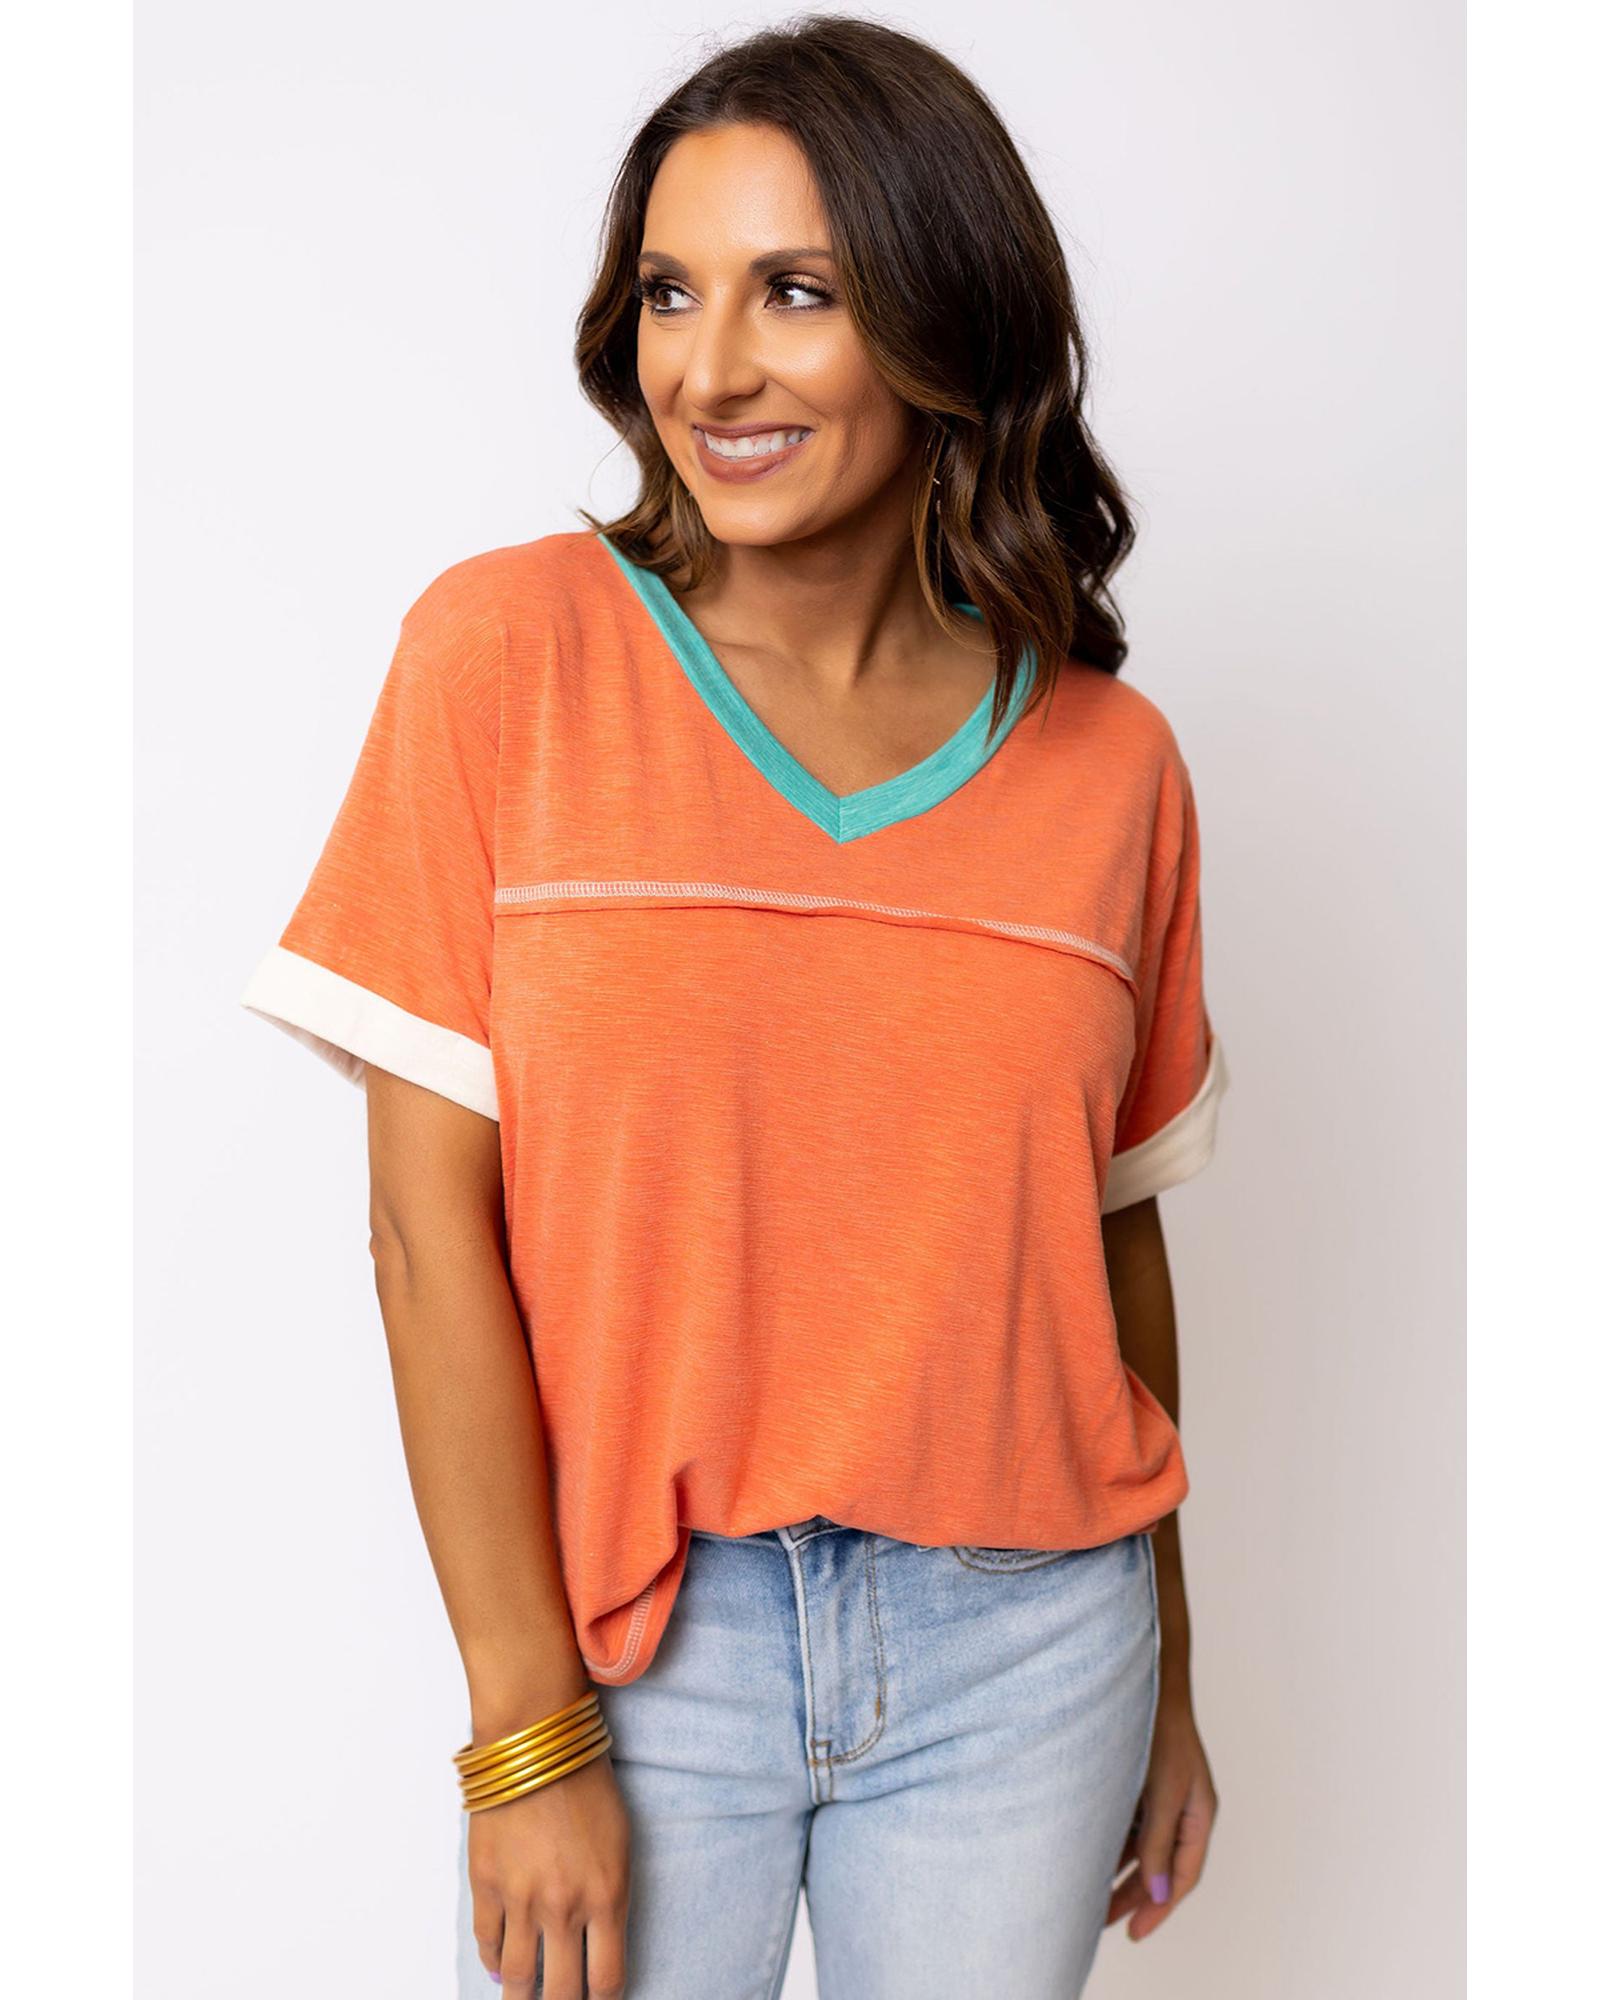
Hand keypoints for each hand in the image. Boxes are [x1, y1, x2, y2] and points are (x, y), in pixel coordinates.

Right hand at [466, 1750, 632, 1997]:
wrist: (535, 1742)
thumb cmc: (586, 1783)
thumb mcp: (619, 1842)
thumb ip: (610, 1896)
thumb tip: (596, 1940)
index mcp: (606, 1896)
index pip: (607, 1980)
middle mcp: (563, 1908)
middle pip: (561, 1994)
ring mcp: (520, 1899)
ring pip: (518, 1978)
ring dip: (522, 1997)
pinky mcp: (486, 1884)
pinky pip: (488, 1942)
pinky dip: (494, 1962)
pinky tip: (502, 1967)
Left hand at [1105, 1685, 1218, 1940]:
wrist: (1145, 1677)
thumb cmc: (1159, 1730)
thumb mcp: (1163, 1791)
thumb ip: (1159, 1842)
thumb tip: (1157, 1893)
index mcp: (1198, 1813)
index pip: (1183, 1875)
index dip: (1160, 1908)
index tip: (1134, 1933)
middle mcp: (1182, 1808)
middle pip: (1159, 1867)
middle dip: (1132, 1896)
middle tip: (1100, 1923)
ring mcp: (1160, 1795)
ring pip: (1141, 1847)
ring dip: (1118, 1872)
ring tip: (1088, 1897)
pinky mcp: (1138, 1780)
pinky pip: (1127, 1824)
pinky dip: (1110, 1843)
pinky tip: (1086, 1855)